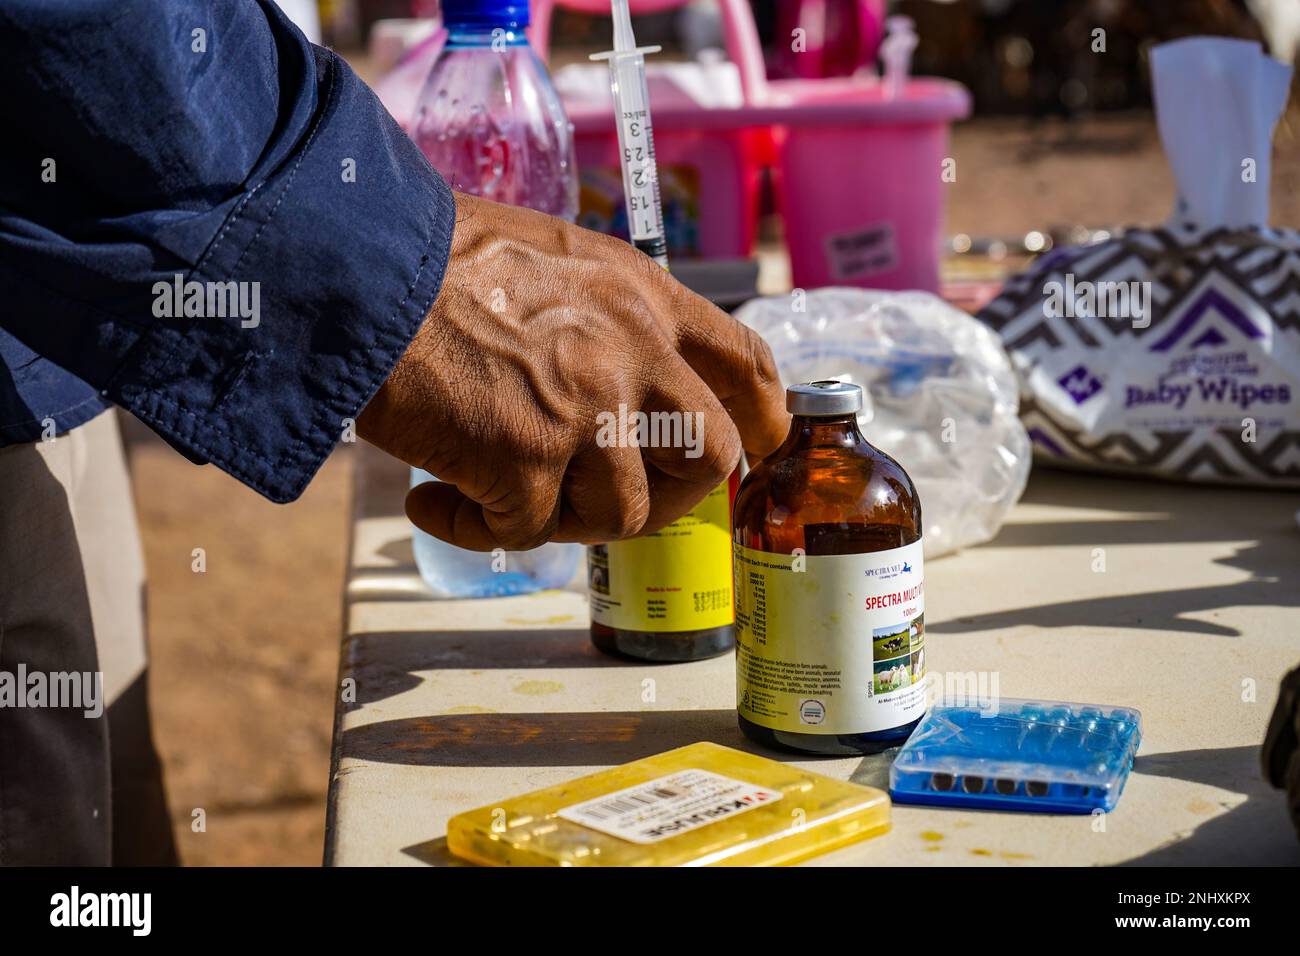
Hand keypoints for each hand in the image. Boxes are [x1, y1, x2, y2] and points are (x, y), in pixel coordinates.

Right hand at [358, 192, 787, 550]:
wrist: (357, 264)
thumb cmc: (435, 258)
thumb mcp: (556, 260)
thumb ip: (609, 318)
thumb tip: (626, 386)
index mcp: (644, 298)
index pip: (746, 361)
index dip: (764, 416)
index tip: (760, 445)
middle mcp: (633, 352)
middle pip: (710, 458)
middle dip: (673, 496)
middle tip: (615, 501)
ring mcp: (585, 410)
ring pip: (620, 513)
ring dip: (563, 518)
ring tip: (498, 492)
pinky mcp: (525, 461)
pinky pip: (525, 533)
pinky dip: (475, 527)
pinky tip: (431, 499)